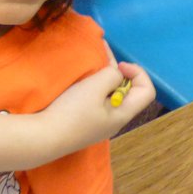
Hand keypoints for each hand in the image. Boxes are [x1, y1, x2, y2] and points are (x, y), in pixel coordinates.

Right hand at [39, 62, 155, 154]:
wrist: (45, 136)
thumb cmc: (73, 111)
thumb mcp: (95, 87)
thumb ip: (112, 76)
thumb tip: (115, 76)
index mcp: (123, 113)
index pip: (147, 91)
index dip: (138, 73)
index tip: (118, 66)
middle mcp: (115, 119)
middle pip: (128, 92)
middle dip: (118, 72)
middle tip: (101, 57)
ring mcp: (99, 122)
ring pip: (111, 95)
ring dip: (104, 77)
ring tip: (92, 61)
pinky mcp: (85, 122)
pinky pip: (97, 100)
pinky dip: (94, 86)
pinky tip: (82, 78)